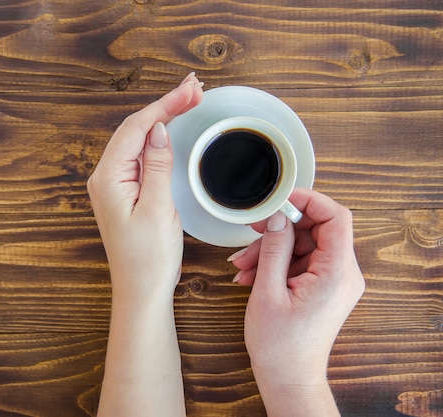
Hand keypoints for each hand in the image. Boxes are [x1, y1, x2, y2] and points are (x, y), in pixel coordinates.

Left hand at [88, 73, 202, 304]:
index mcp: (108, 178)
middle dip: (165, 105)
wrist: (141, 290)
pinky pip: (141, 156)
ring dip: (163, 118)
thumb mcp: (157, 209)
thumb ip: (157, 166)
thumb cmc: (148, 258)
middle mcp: (106, 177)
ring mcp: (114, 184)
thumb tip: (158, 130)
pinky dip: (159, 139)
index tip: (190, 90)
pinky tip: (172, 128)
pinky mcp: (126, 192)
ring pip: (138, 140)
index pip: (136, 128)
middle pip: (136, 129)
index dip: (164, 105)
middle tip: (195, 88)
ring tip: (188, 99)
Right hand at [229, 188, 364, 415]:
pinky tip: (251, 275)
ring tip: (243, 265)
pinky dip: (276, 264)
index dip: (309, 200)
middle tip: (250, 232)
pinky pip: (301, 262)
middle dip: (278, 230)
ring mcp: (334, 281)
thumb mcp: (268, 291)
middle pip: (315, 230)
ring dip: (270, 250)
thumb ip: (274, 248)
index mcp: (336, 273)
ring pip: (303, 245)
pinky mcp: (324, 287)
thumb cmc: (280, 345)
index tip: (281, 198)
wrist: (288, 377)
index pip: (336, 217)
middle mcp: (343, 274)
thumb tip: (277, 217)